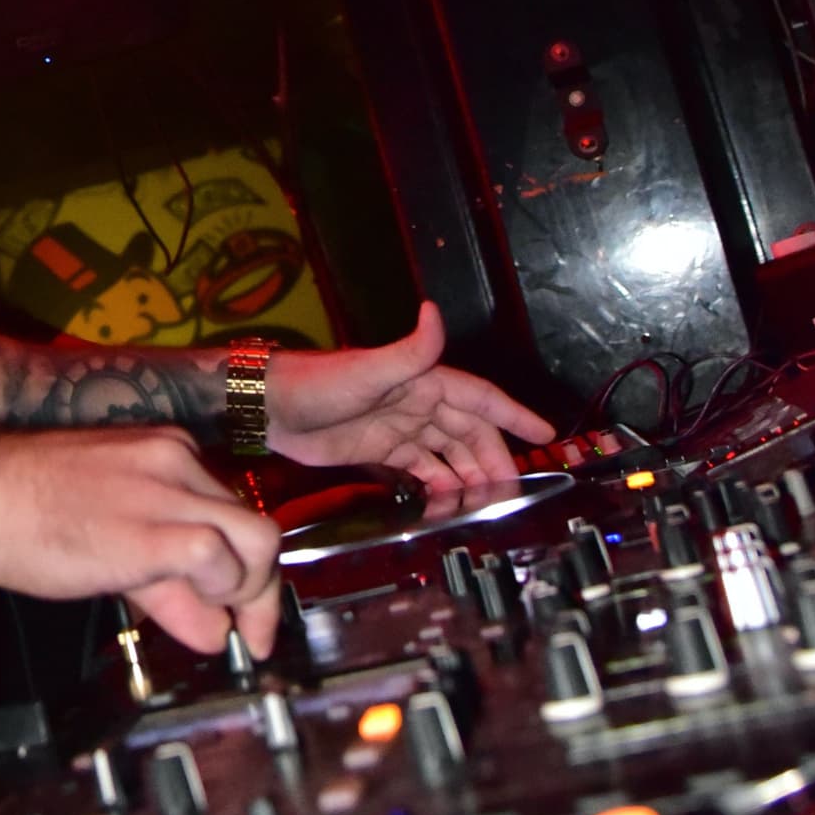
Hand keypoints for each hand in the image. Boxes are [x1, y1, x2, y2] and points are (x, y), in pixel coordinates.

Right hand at [0, 427, 281, 657]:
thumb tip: (210, 630)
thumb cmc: (19, 512)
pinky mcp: (152, 530)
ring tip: (214, 624)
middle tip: (246, 635)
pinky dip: (220, 597)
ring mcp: (169, 492)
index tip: (244, 615)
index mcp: (165, 453)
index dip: (244, 571)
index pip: (232, 512)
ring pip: (257, 542)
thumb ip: (161, 581)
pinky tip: (193, 621)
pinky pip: (219, 561)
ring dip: (247, 594)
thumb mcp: (103, 535)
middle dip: (261, 590)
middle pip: (258, 528)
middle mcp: (178, 462)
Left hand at [264, 304, 553, 492]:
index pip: (480, 398)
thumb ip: (409, 349)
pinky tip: (451, 503)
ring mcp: (398, 428)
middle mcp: (415, 403)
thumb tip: (435, 312)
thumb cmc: (316, 383)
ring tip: (489, 502)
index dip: (513, 415)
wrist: (269, 408)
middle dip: (495, 459)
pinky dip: (438, 485)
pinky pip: (420, 469)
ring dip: (470, 475)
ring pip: (448, 453)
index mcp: (422, 381)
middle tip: (515, 490)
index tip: (545, 433)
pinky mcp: (378, 451)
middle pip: (469, 433)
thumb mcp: (368, 368)